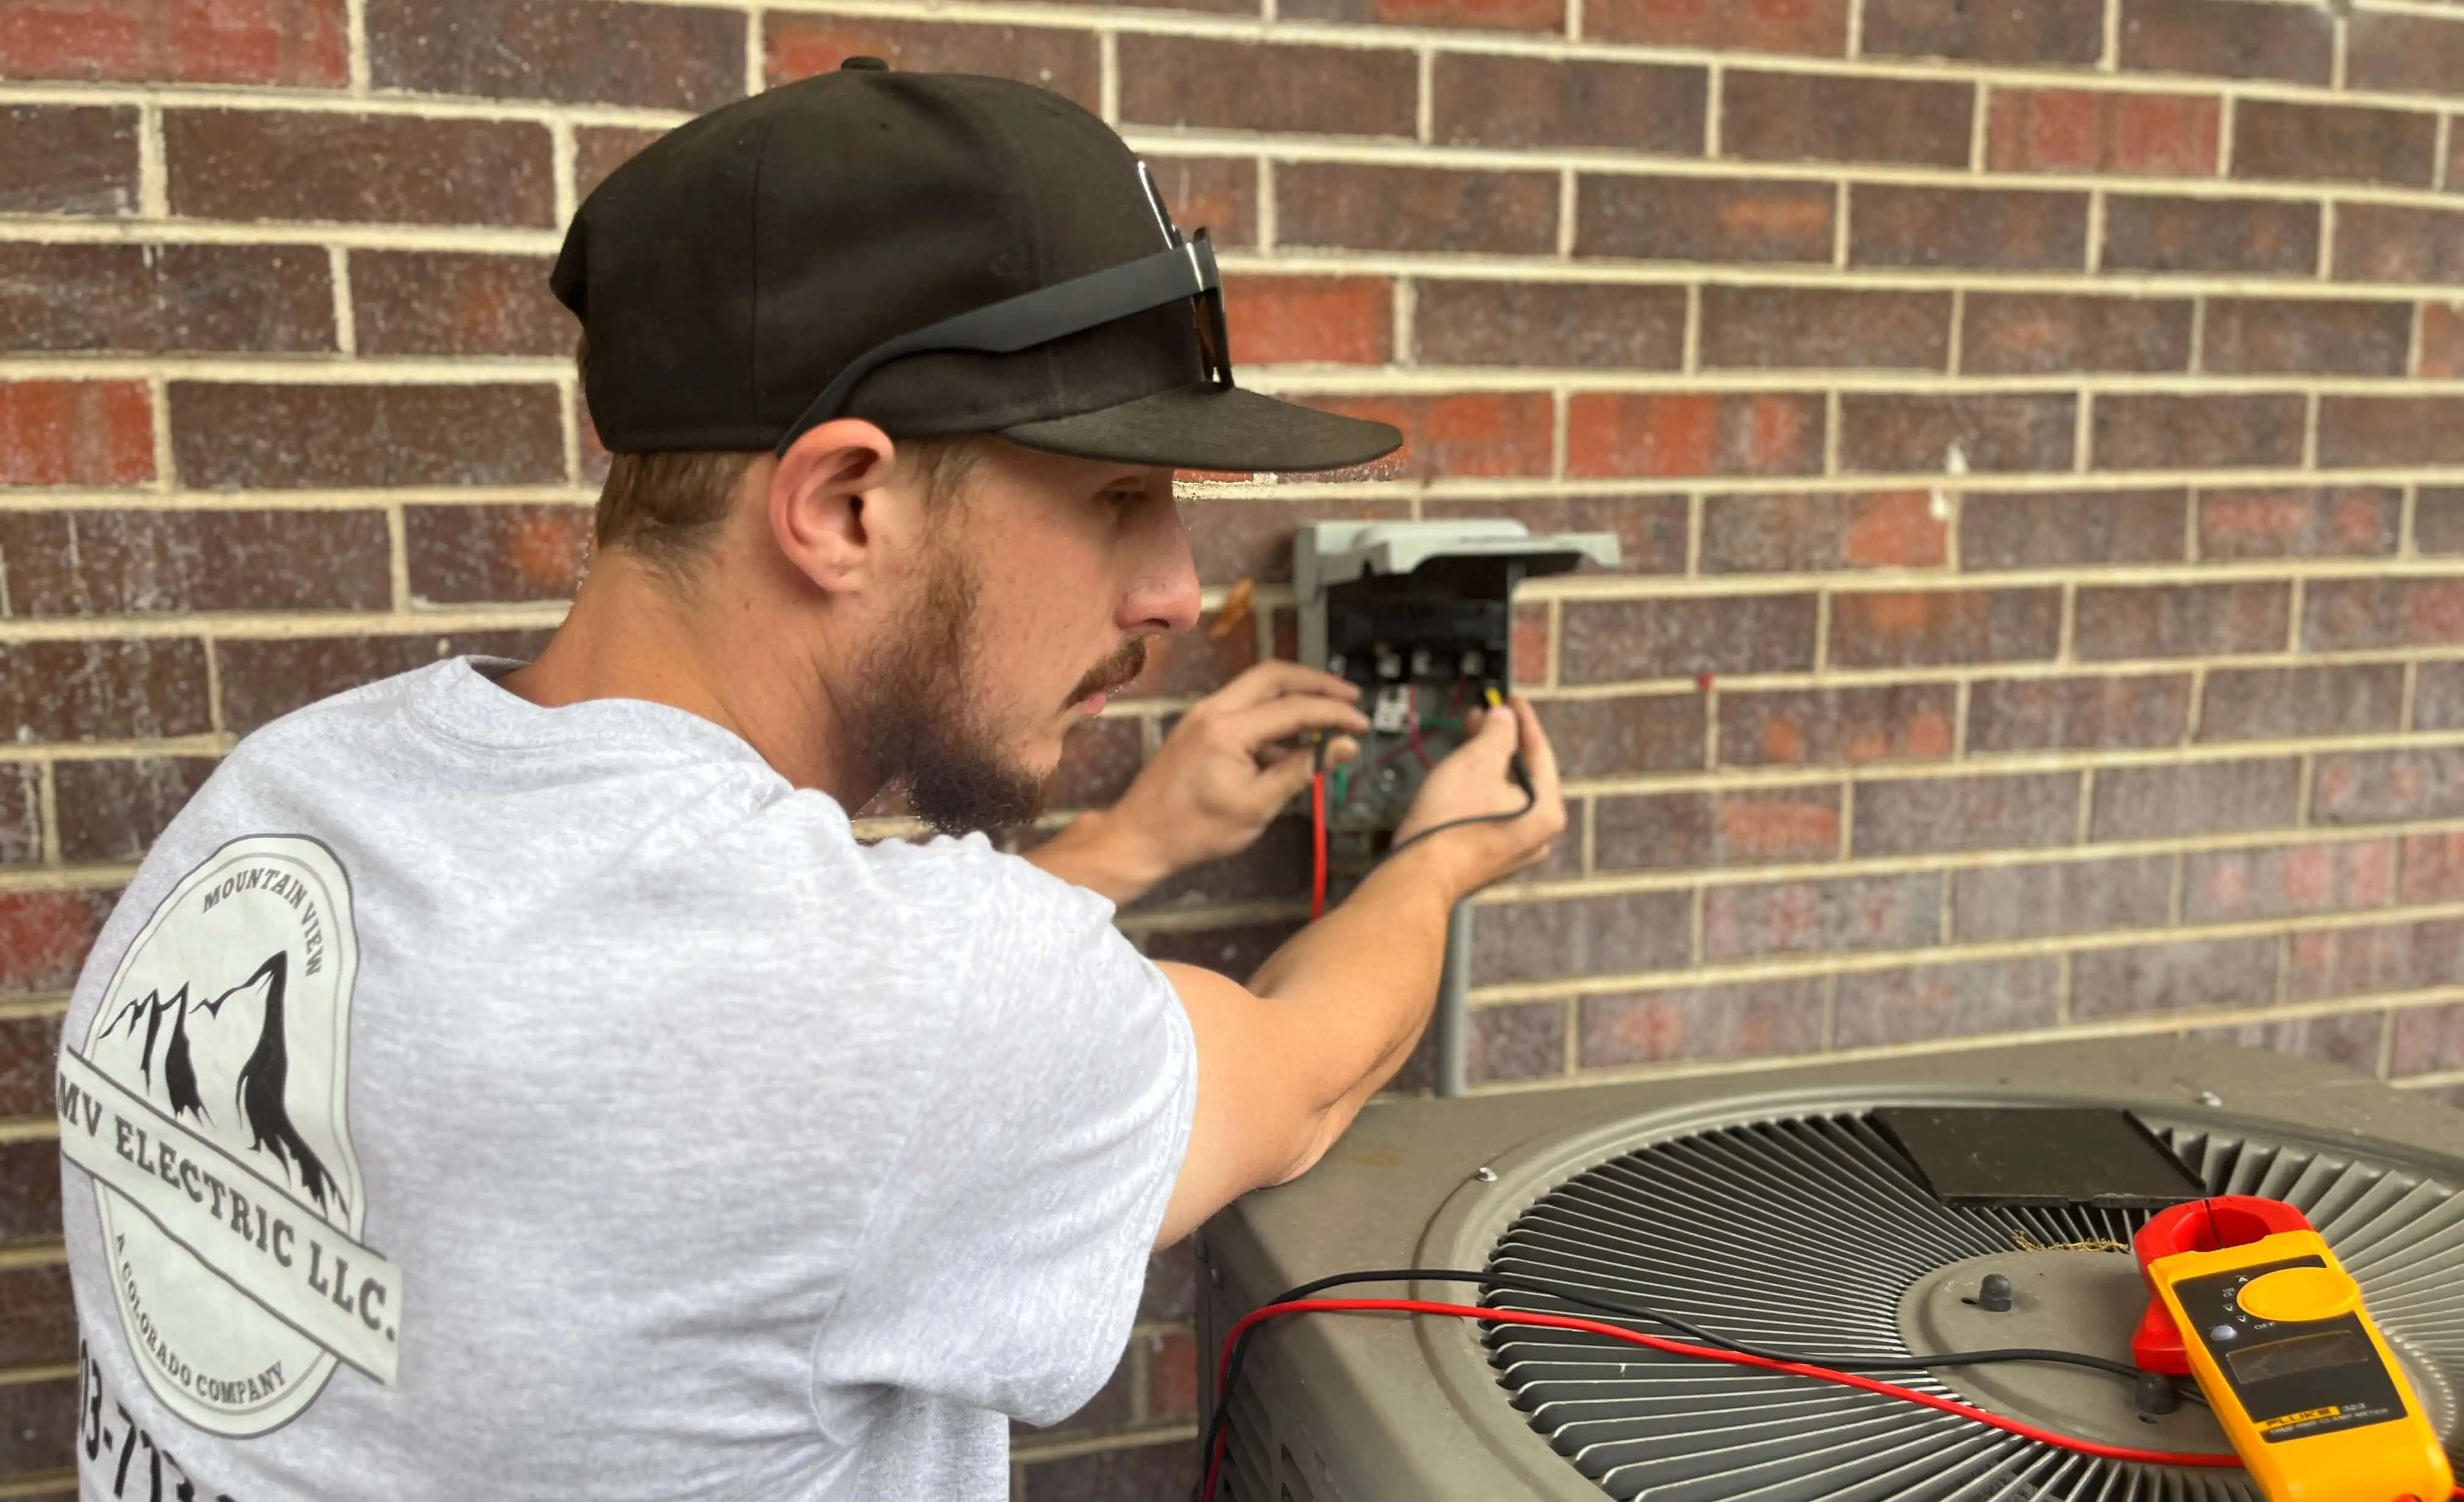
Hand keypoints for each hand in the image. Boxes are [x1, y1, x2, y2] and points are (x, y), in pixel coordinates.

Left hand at [1029, 662, 1367, 904]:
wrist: (1138, 838)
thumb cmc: (1194, 830)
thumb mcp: (1257, 806)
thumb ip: (1302, 770)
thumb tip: (1342, 747)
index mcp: (1227, 728)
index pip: (1294, 707)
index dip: (1334, 713)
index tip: (1361, 724)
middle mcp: (1213, 709)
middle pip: (1274, 676)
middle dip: (1316, 682)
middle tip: (1349, 696)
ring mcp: (1203, 715)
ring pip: (1257, 689)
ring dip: (1294, 698)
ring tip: (1328, 721)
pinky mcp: (1199, 727)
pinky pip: (1243, 710)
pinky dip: (1272, 720)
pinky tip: (1292, 747)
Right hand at [1387, 696, 1564, 901]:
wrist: (1419, 872)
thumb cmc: (1451, 820)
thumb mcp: (1478, 759)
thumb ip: (1499, 732)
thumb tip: (1505, 718)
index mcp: (1547, 810)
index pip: (1541, 752)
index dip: (1523, 720)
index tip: (1510, 700)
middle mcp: (1537, 834)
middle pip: (1523, 774)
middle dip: (1501, 741)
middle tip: (1484, 715)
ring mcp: (1512, 849)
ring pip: (1504, 794)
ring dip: (1487, 763)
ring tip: (1468, 739)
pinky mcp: (1487, 856)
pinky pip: (1490, 813)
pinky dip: (1479, 789)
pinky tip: (1460, 774)